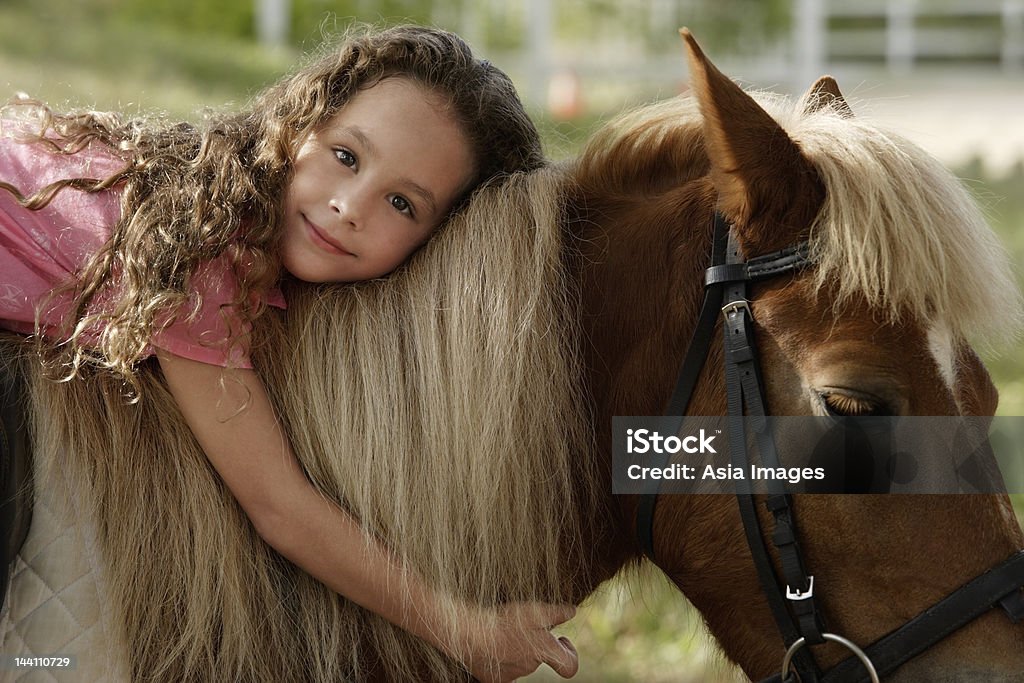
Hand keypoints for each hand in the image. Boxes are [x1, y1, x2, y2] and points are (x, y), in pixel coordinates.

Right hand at [456, 601, 578, 681]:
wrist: (471, 635)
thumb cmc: (505, 622)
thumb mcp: (535, 611)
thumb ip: (556, 613)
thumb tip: (572, 611)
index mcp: (545, 652)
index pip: (570, 667)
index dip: (570, 654)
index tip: (560, 640)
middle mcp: (531, 667)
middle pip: (541, 658)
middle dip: (536, 642)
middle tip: (523, 624)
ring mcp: (512, 675)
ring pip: (521, 662)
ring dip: (517, 648)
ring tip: (505, 630)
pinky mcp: (494, 678)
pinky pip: (503, 670)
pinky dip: (501, 660)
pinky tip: (493, 646)